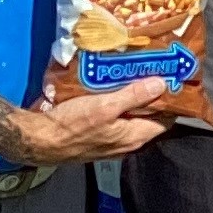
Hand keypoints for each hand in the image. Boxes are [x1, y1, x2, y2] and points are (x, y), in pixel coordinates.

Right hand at [7, 78, 176, 165]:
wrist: (39, 140)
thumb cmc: (71, 126)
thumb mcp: (105, 107)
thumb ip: (134, 97)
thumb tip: (162, 85)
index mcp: (135, 136)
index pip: (166, 119)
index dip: (171, 100)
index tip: (173, 79)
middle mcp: (128, 142)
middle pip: (149, 117)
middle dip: (152, 95)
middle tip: (154, 70)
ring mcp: (113, 140)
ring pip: (131, 116)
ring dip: (133, 97)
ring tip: (134, 73)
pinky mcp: (99, 135)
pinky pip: (116, 117)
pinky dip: (118, 102)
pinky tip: (111, 87)